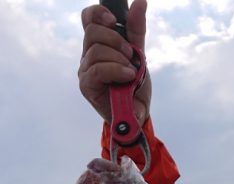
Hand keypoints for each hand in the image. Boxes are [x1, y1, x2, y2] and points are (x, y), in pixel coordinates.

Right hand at [78, 0, 150, 123]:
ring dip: (119, 58)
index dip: (98, 13)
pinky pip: (98, 69)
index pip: (88, 18)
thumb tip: (140, 1)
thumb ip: (137, 29)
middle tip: (130, 54)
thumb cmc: (134, 86)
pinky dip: (116, 70)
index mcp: (98, 44)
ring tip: (131, 71)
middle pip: (92, 32)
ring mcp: (85, 71)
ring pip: (96, 51)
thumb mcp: (139, 54)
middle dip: (116, 40)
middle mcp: (88, 55)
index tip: (113, 20)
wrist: (137, 114)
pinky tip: (127, 76)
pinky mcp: (87, 86)